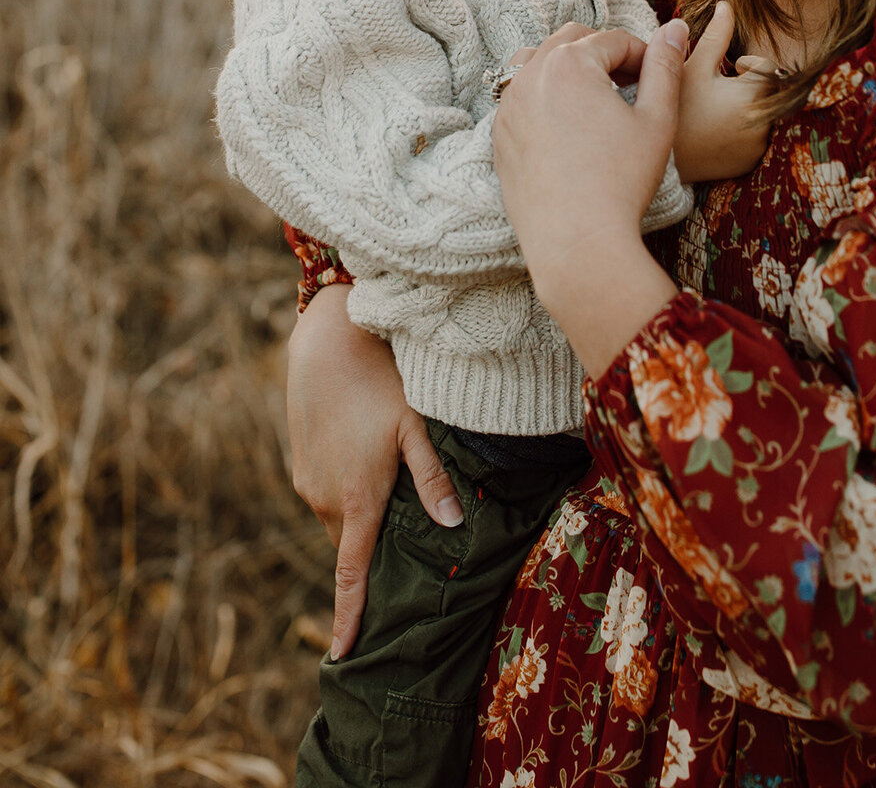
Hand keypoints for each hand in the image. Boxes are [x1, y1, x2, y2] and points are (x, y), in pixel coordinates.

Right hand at [286, 284, 462, 658]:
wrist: (325, 345)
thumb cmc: (380, 382)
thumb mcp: (414, 426)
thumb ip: (431, 478)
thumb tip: (451, 525)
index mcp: (357, 500)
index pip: (350, 574)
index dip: (348, 616)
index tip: (342, 654)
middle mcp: (325, 500)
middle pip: (352, 547)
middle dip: (371, 559)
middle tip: (402, 558)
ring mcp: (308, 484)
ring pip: (339, 521)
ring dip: (360, 522)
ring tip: (389, 503)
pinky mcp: (300, 467)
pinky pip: (326, 499)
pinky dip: (346, 499)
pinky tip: (365, 469)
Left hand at [492, 20, 687, 376]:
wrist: (576, 244)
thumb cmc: (622, 182)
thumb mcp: (656, 120)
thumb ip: (665, 67)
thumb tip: (676, 27)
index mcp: (571, 63)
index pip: (614, 40)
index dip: (644, 56)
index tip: (658, 81)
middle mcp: (530, 74)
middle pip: (572, 40)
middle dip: (604, 54)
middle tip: (630, 85)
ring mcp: (508, 105)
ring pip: (537, 61)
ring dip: (567, 68)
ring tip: (594, 98)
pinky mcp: (498, 135)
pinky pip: (519, 98)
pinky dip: (543, 98)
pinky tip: (568, 128)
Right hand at [673, 2, 775, 182]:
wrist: (656, 158)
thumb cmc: (673, 107)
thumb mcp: (691, 68)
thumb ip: (715, 36)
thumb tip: (726, 5)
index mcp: (753, 96)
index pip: (769, 68)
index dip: (747, 64)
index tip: (726, 70)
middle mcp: (763, 124)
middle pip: (768, 92)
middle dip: (748, 86)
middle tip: (717, 90)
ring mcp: (757, 148)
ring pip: (762, 116)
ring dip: (746, 109)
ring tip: (714, 111)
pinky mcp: (748, 164)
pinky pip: (753, 140)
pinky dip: (740, 133)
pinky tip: (714, 132)